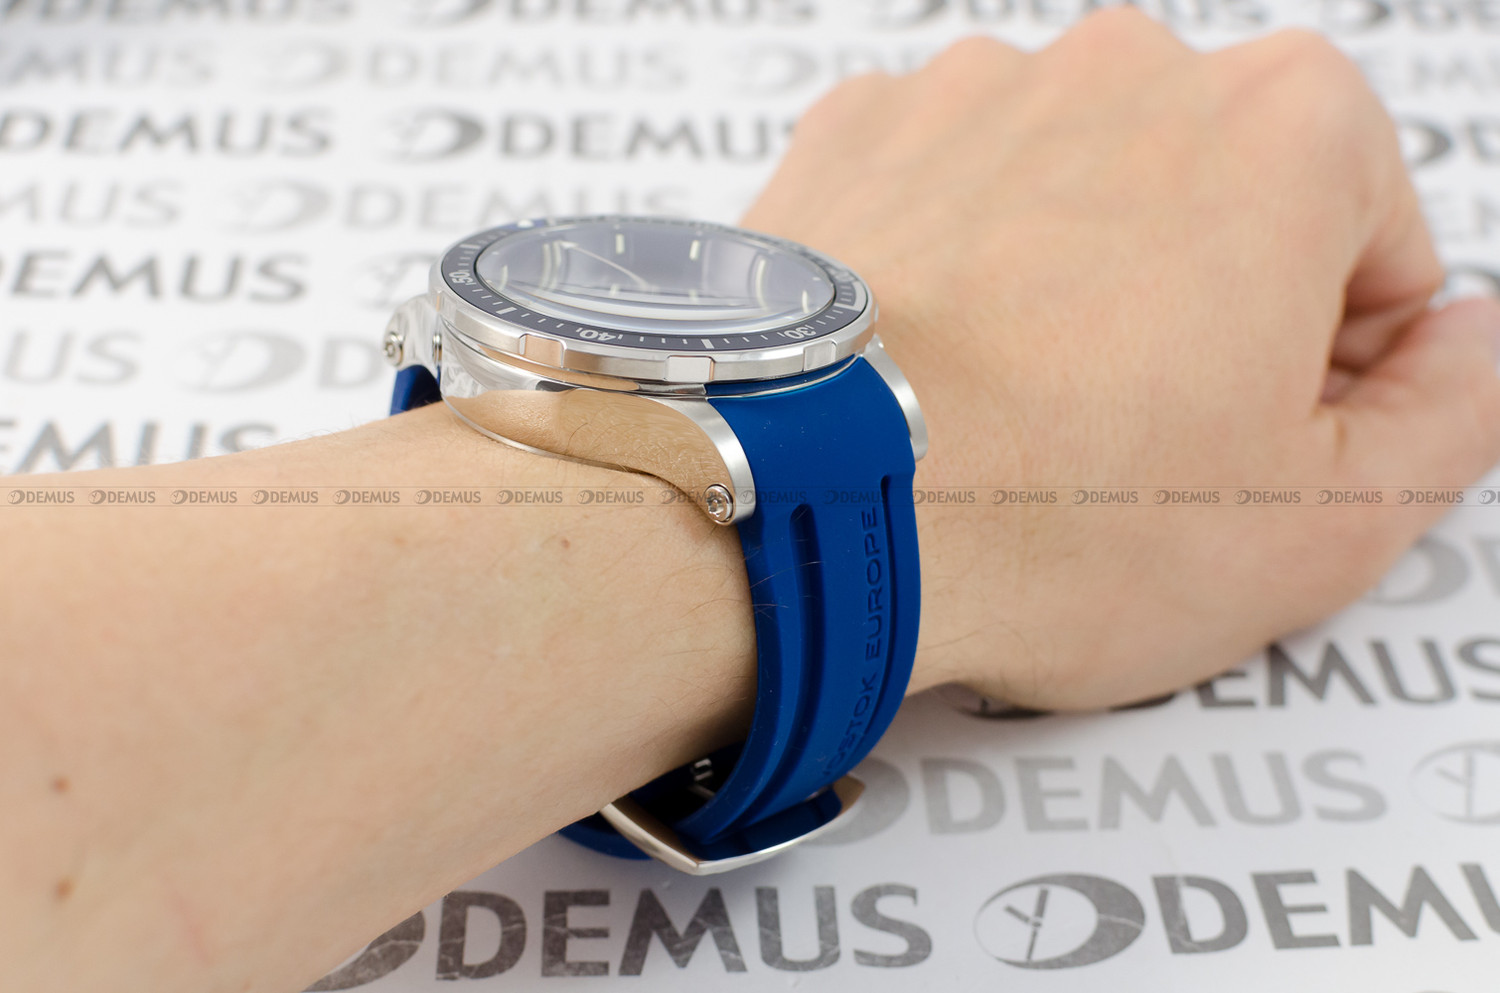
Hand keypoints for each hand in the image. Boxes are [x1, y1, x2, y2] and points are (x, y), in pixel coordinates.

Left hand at [741, 13, 1499, 708]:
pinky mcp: (859, 135)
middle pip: (1221, 210)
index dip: (1323, 376)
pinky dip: (956, 272)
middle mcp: (1128, 69)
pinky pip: (952, 202)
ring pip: (1079, 202)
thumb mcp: (1326, 520)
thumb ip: (1453, 410)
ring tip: (1011, 418)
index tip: (1240, 444)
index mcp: (1288, 127)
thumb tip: (1469, 339)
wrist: (806, 510)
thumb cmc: (1056, 521)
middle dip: (1198, 319)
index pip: (1371, 254)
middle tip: (1120, 447)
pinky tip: (929, 371)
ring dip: (1071, 291)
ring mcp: (976, 91)